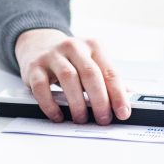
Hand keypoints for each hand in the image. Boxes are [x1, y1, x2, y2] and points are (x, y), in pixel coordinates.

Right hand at [14, 28, 130, 124]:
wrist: (39, 44)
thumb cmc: (71, 59)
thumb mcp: (92, 62)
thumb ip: (108, 79)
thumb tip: (129, 97)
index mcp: (93, 46)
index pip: (110, 71)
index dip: (118, 94)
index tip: (123, 112)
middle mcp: (74, 47)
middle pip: (90, 74)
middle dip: (100, 100)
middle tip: (103, 119)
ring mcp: (53, 55)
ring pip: (68, 78)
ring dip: (77, 103)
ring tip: (81, 118)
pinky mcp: (34, 66)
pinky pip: (42, 87)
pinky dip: (51, 104)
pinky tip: (58, 115)